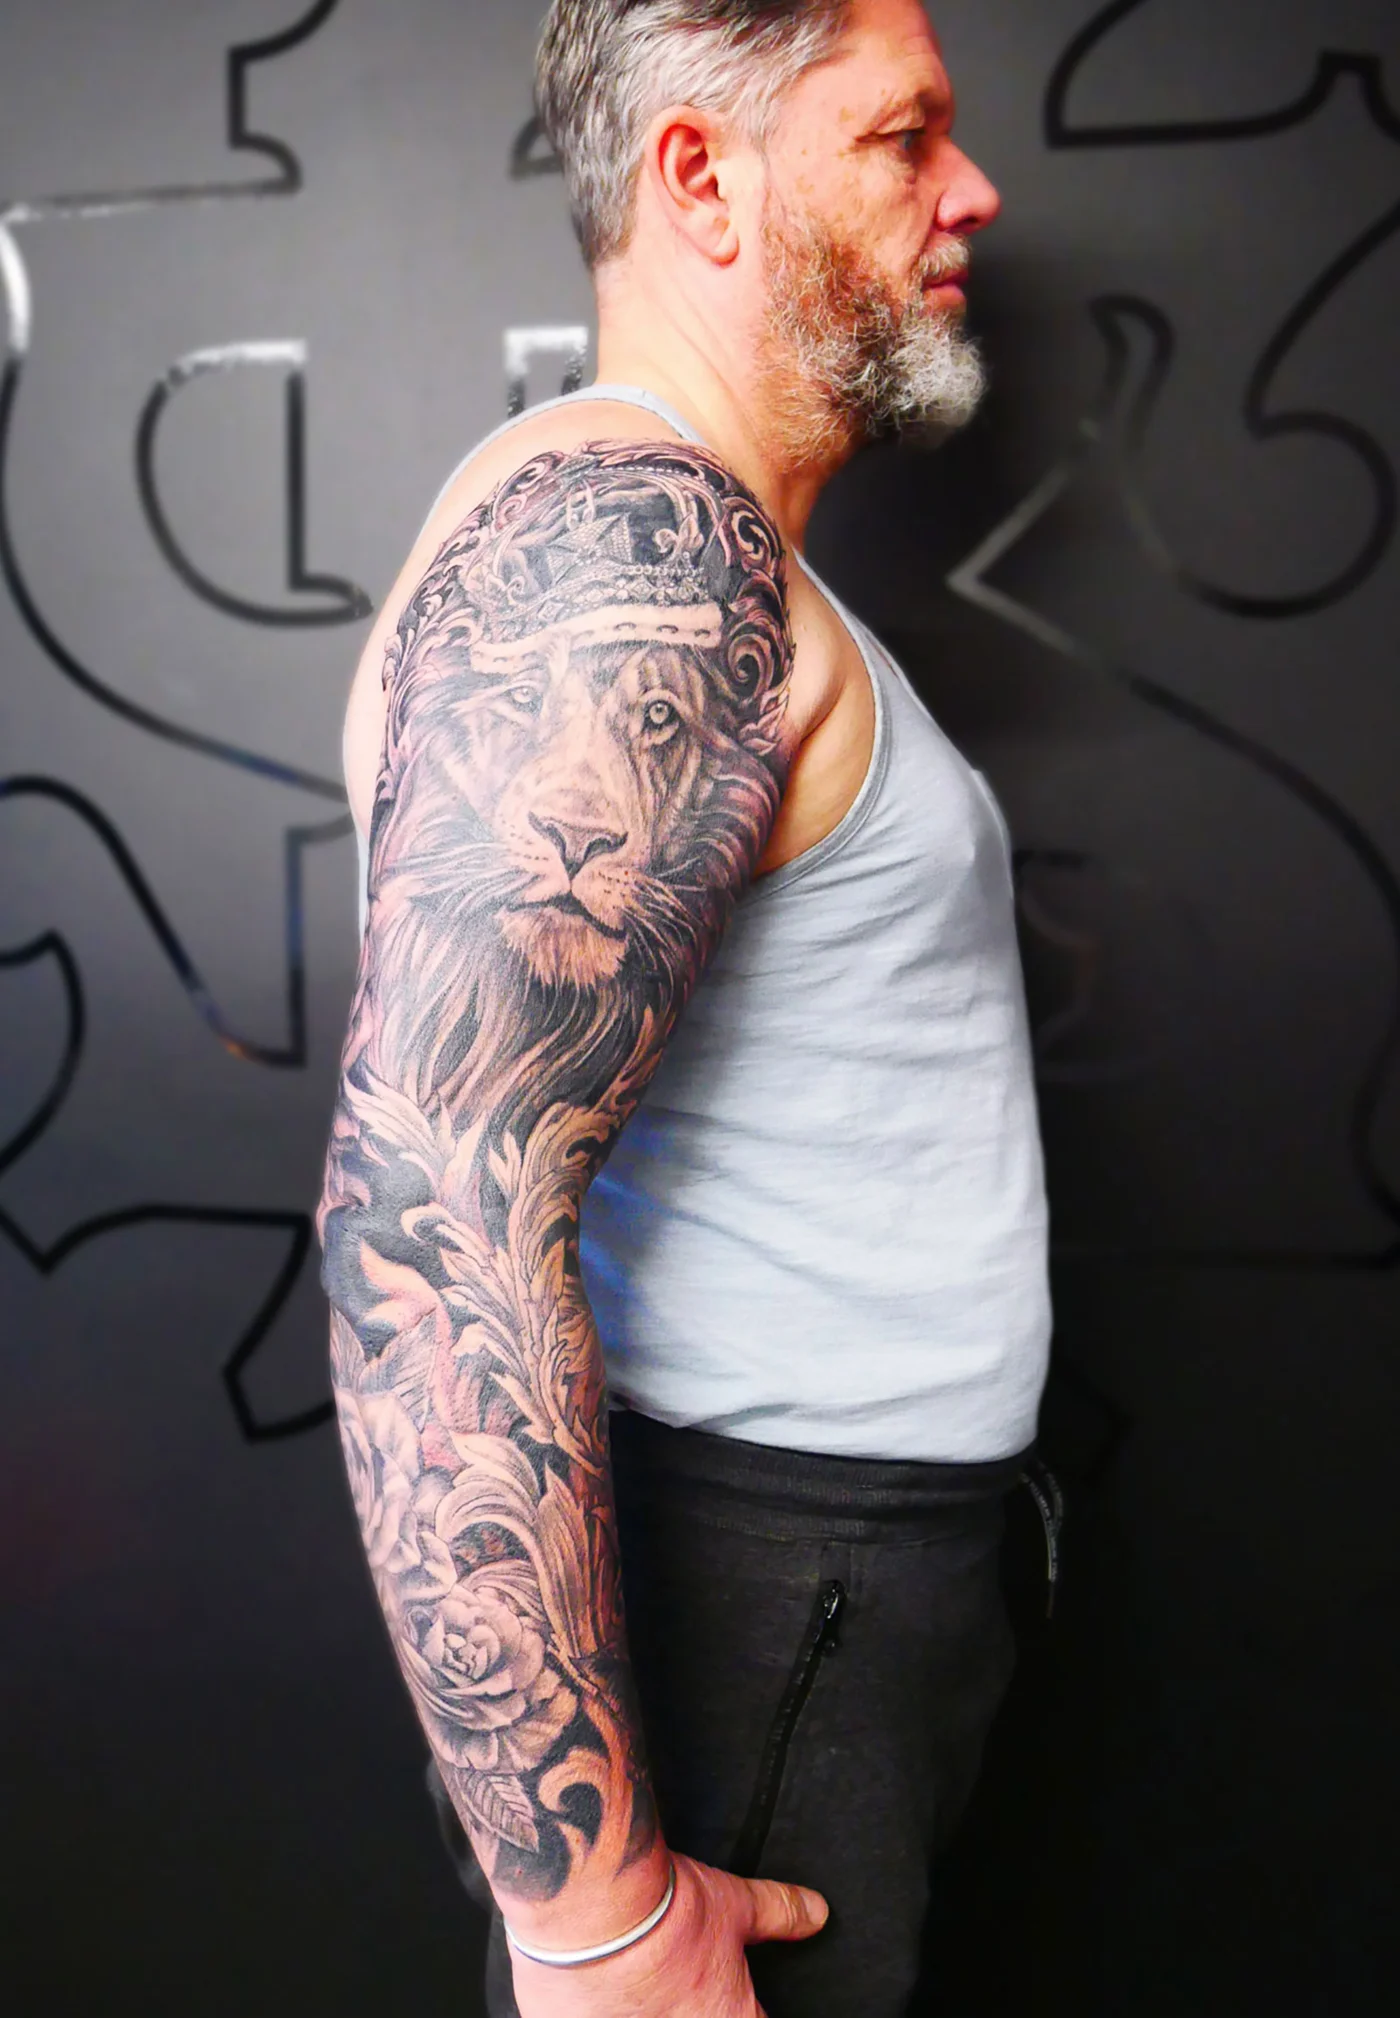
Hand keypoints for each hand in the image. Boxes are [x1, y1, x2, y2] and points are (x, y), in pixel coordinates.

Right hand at [509, 1852, 828, 2017]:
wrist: (591, 1910)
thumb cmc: (662, 1913)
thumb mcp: (734, 1905)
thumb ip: (780, 1912)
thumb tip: (816, 1912)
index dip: (738, 2007)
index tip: (716, 1989)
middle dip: (684, 2003)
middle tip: (670, 1979)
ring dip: (645, 2004)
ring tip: (633, 1981)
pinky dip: (598, 2005)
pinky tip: (594, 1986)